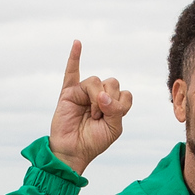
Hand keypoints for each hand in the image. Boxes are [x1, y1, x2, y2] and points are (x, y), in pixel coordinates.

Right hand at [48, 39, 131, 171]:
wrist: (73, 150)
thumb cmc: (94, 141)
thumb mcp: (114, 128)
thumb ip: (116, 110)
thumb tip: (101, 94)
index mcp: (113, 104)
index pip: (125, 93)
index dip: (121, 105)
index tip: (112, 118)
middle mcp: (99, 95)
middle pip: (112, 82)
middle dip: (108, 100)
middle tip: (98, 116)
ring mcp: (84, 93)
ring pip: (95, 80)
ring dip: (94, 98)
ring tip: (90, 114)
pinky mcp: (69, 92)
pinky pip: (71, 71)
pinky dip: (74, 56)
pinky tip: (77, 43)